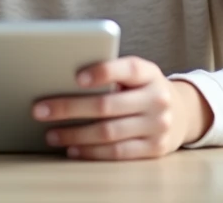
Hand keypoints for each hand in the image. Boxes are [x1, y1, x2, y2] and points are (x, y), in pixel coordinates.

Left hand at [32, 57, 211, 159]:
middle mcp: (157, 99)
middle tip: (40, 110)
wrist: (182, 113)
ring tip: (51, 134)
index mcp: (149, 73)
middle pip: (107, 105)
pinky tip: (72, 149)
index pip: (128, 69)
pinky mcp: (154, 149)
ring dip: (75, 135)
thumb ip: (110, 74)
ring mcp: (158, 126)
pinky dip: (91, 152)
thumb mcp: (135, 75)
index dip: (103, 72)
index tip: (77, 77)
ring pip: (109, 132)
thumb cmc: (142, 88)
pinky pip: (117, 152)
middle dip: (69, 107)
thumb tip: (61, 80)